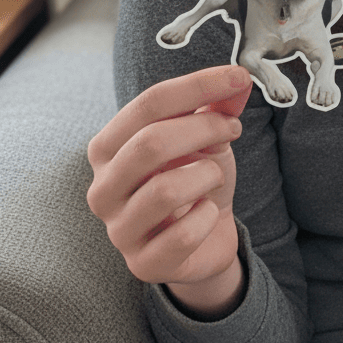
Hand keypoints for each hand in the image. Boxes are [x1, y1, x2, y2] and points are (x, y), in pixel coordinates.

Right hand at [87, 65, 252, 317]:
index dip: (198, 85)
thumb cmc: (196, 179)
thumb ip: (217, 107)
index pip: (148, 104)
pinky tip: (208, 213)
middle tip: (233, 129)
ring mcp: (119, 230)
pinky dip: (208, 216)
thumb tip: (239, 79)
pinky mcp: (143, 265)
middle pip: (151, 142)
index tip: (239, 77)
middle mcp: (102, 188)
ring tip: (214, 176)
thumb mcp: (206, 138)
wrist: (204, 239)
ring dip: (207, 175)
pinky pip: (184, 234)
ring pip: (166, 190)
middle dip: (204, 129)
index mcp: (107, 148)